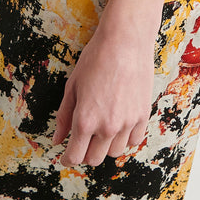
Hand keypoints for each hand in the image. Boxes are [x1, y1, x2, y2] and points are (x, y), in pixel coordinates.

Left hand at [52, 21, 153, 166]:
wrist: (125, 41)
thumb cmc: (96, 59)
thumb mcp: (72, 86)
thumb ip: (64, 116)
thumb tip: (57, 139)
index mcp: (85, 120)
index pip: (75, 157)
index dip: (67, 159)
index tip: (66, 156)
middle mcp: (106, 127)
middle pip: (94, 159)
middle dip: (85, 153)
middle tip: (82, 140)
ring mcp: (127, 123)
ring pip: (114, 152)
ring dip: (105, 146)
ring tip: (101, 128)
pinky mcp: (142, 116)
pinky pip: (133, 140)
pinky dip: (124, 137)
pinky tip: (118, 124)